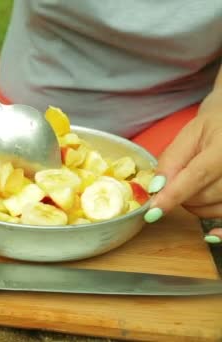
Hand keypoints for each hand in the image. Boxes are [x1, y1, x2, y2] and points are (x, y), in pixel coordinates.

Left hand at [146, 90, 221, 242]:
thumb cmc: (212, 128)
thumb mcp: (189, 135)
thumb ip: (172, 160)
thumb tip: (157, 189)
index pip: (197, 175)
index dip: (173, 195)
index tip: (153, 212)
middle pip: (205, 195)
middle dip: (181, 196)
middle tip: (176, 183)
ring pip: (216, 209)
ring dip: (196, 206)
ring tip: (193, 187)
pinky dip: (220, 230)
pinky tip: (210, 235)